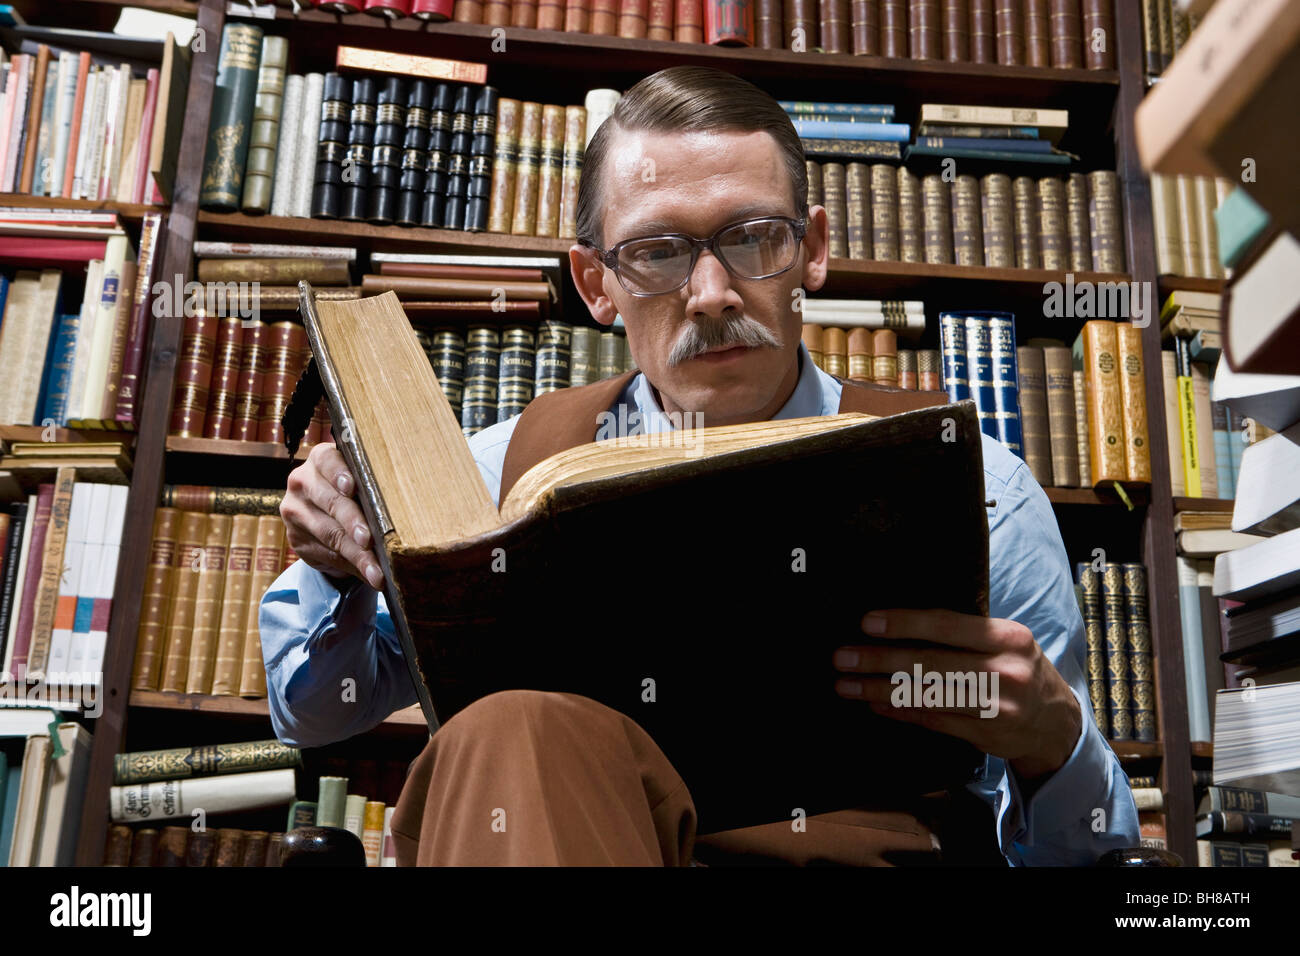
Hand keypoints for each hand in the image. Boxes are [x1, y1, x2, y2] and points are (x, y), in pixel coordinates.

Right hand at [280, 442, 384, 589]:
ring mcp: (295, 510)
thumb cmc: (354, 494)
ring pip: (330, 533)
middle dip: (353, 522)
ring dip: (357, 554)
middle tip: (368, 539)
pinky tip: (369, 574)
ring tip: (376, 569)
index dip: (340, 474)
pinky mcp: (295, 538)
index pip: (328, 461)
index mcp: (321, 459)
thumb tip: (405, 510)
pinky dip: (352, 566)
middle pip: (331, 501)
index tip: (352, 488)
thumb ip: (371, 487)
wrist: (325, 519)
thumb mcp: (360, 483)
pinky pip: (327, 553)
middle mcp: (302, 481)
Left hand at [832, 609, 1082, 784]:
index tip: (867, 623)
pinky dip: (898, 711)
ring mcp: (997, 706)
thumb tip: (899, 621)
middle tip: (842, 657)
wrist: (1055, 721)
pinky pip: (932, 720)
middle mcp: (1005, 670)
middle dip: (879, 660)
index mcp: (1008, 637)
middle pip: (930, 663)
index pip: (947, 625)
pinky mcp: (986, 734)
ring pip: (926, 695)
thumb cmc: (1016, 668)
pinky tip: (874, 703)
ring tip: (846, 684)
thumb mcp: (1004, 641)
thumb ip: (964, 632)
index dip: (904, 623)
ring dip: (879, 689)